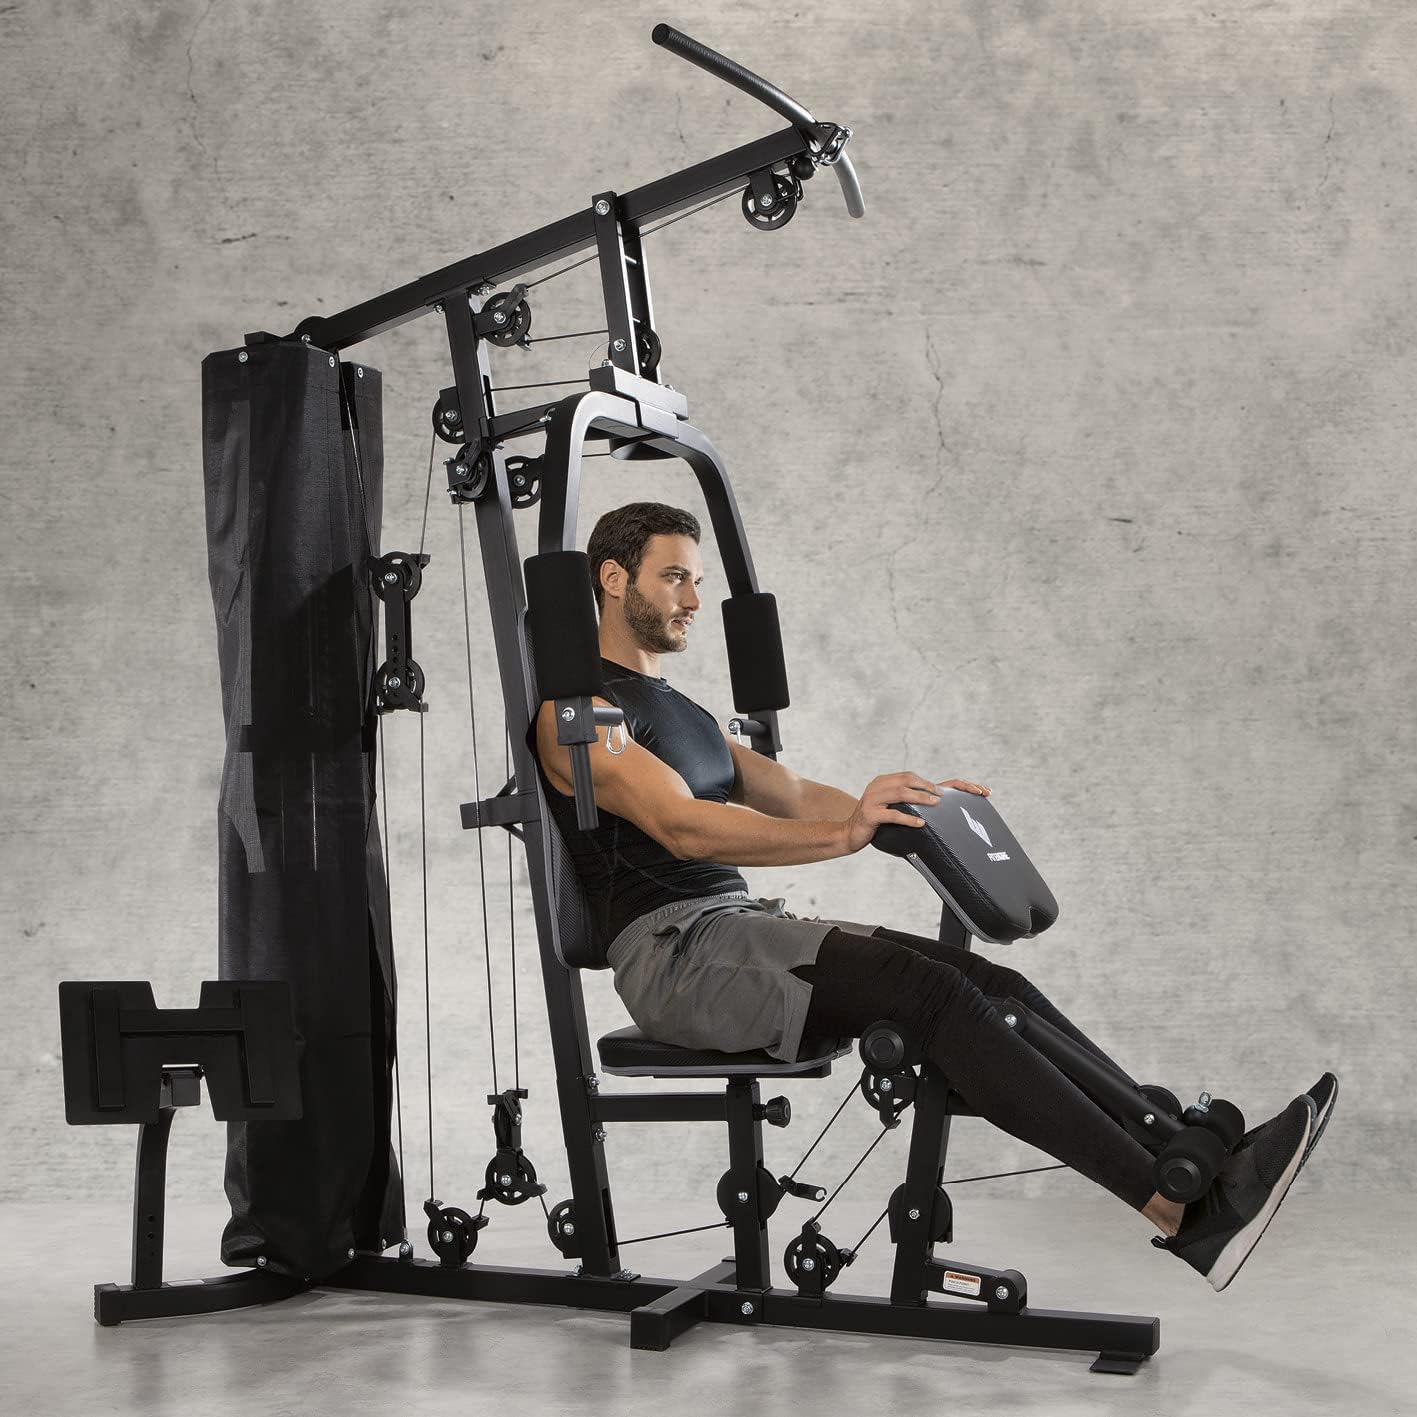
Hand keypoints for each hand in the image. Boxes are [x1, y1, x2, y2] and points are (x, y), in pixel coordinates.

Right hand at [843, 773, 989, 853]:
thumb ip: (905, 801)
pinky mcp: (869, 815)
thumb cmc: (874, 822)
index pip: (910, 776)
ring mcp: (872, 799)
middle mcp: (878, 786)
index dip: (930, 781)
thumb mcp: (890, 807)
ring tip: (935, 804)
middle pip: (906, 779)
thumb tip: (934, 802)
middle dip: (928, 786)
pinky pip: (892, 814)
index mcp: (884, 781)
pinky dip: (908, 818)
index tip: (944, 788)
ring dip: (920, 798)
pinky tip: (921, 823)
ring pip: (900, 793)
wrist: (848, 834)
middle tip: (944, 795)